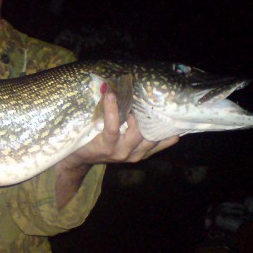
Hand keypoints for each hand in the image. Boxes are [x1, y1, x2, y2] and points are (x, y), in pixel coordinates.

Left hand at [54, 87, 177, 208]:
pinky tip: (110, 96)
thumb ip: (134, 128)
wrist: (76, 158)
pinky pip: (113, 127)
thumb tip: (145, 104)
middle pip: (152, 135)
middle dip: (152, 116)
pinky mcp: (106, 147)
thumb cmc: (99, 143)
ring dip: (133, 112)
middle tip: (148, 97)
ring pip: (137, 132)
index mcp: (140, 152)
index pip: (161, 142)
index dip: (170, 129)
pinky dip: (112, 110)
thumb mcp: (121, 138)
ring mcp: (121, 152)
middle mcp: (134, 154)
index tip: (176, 115)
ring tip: (128, 95)